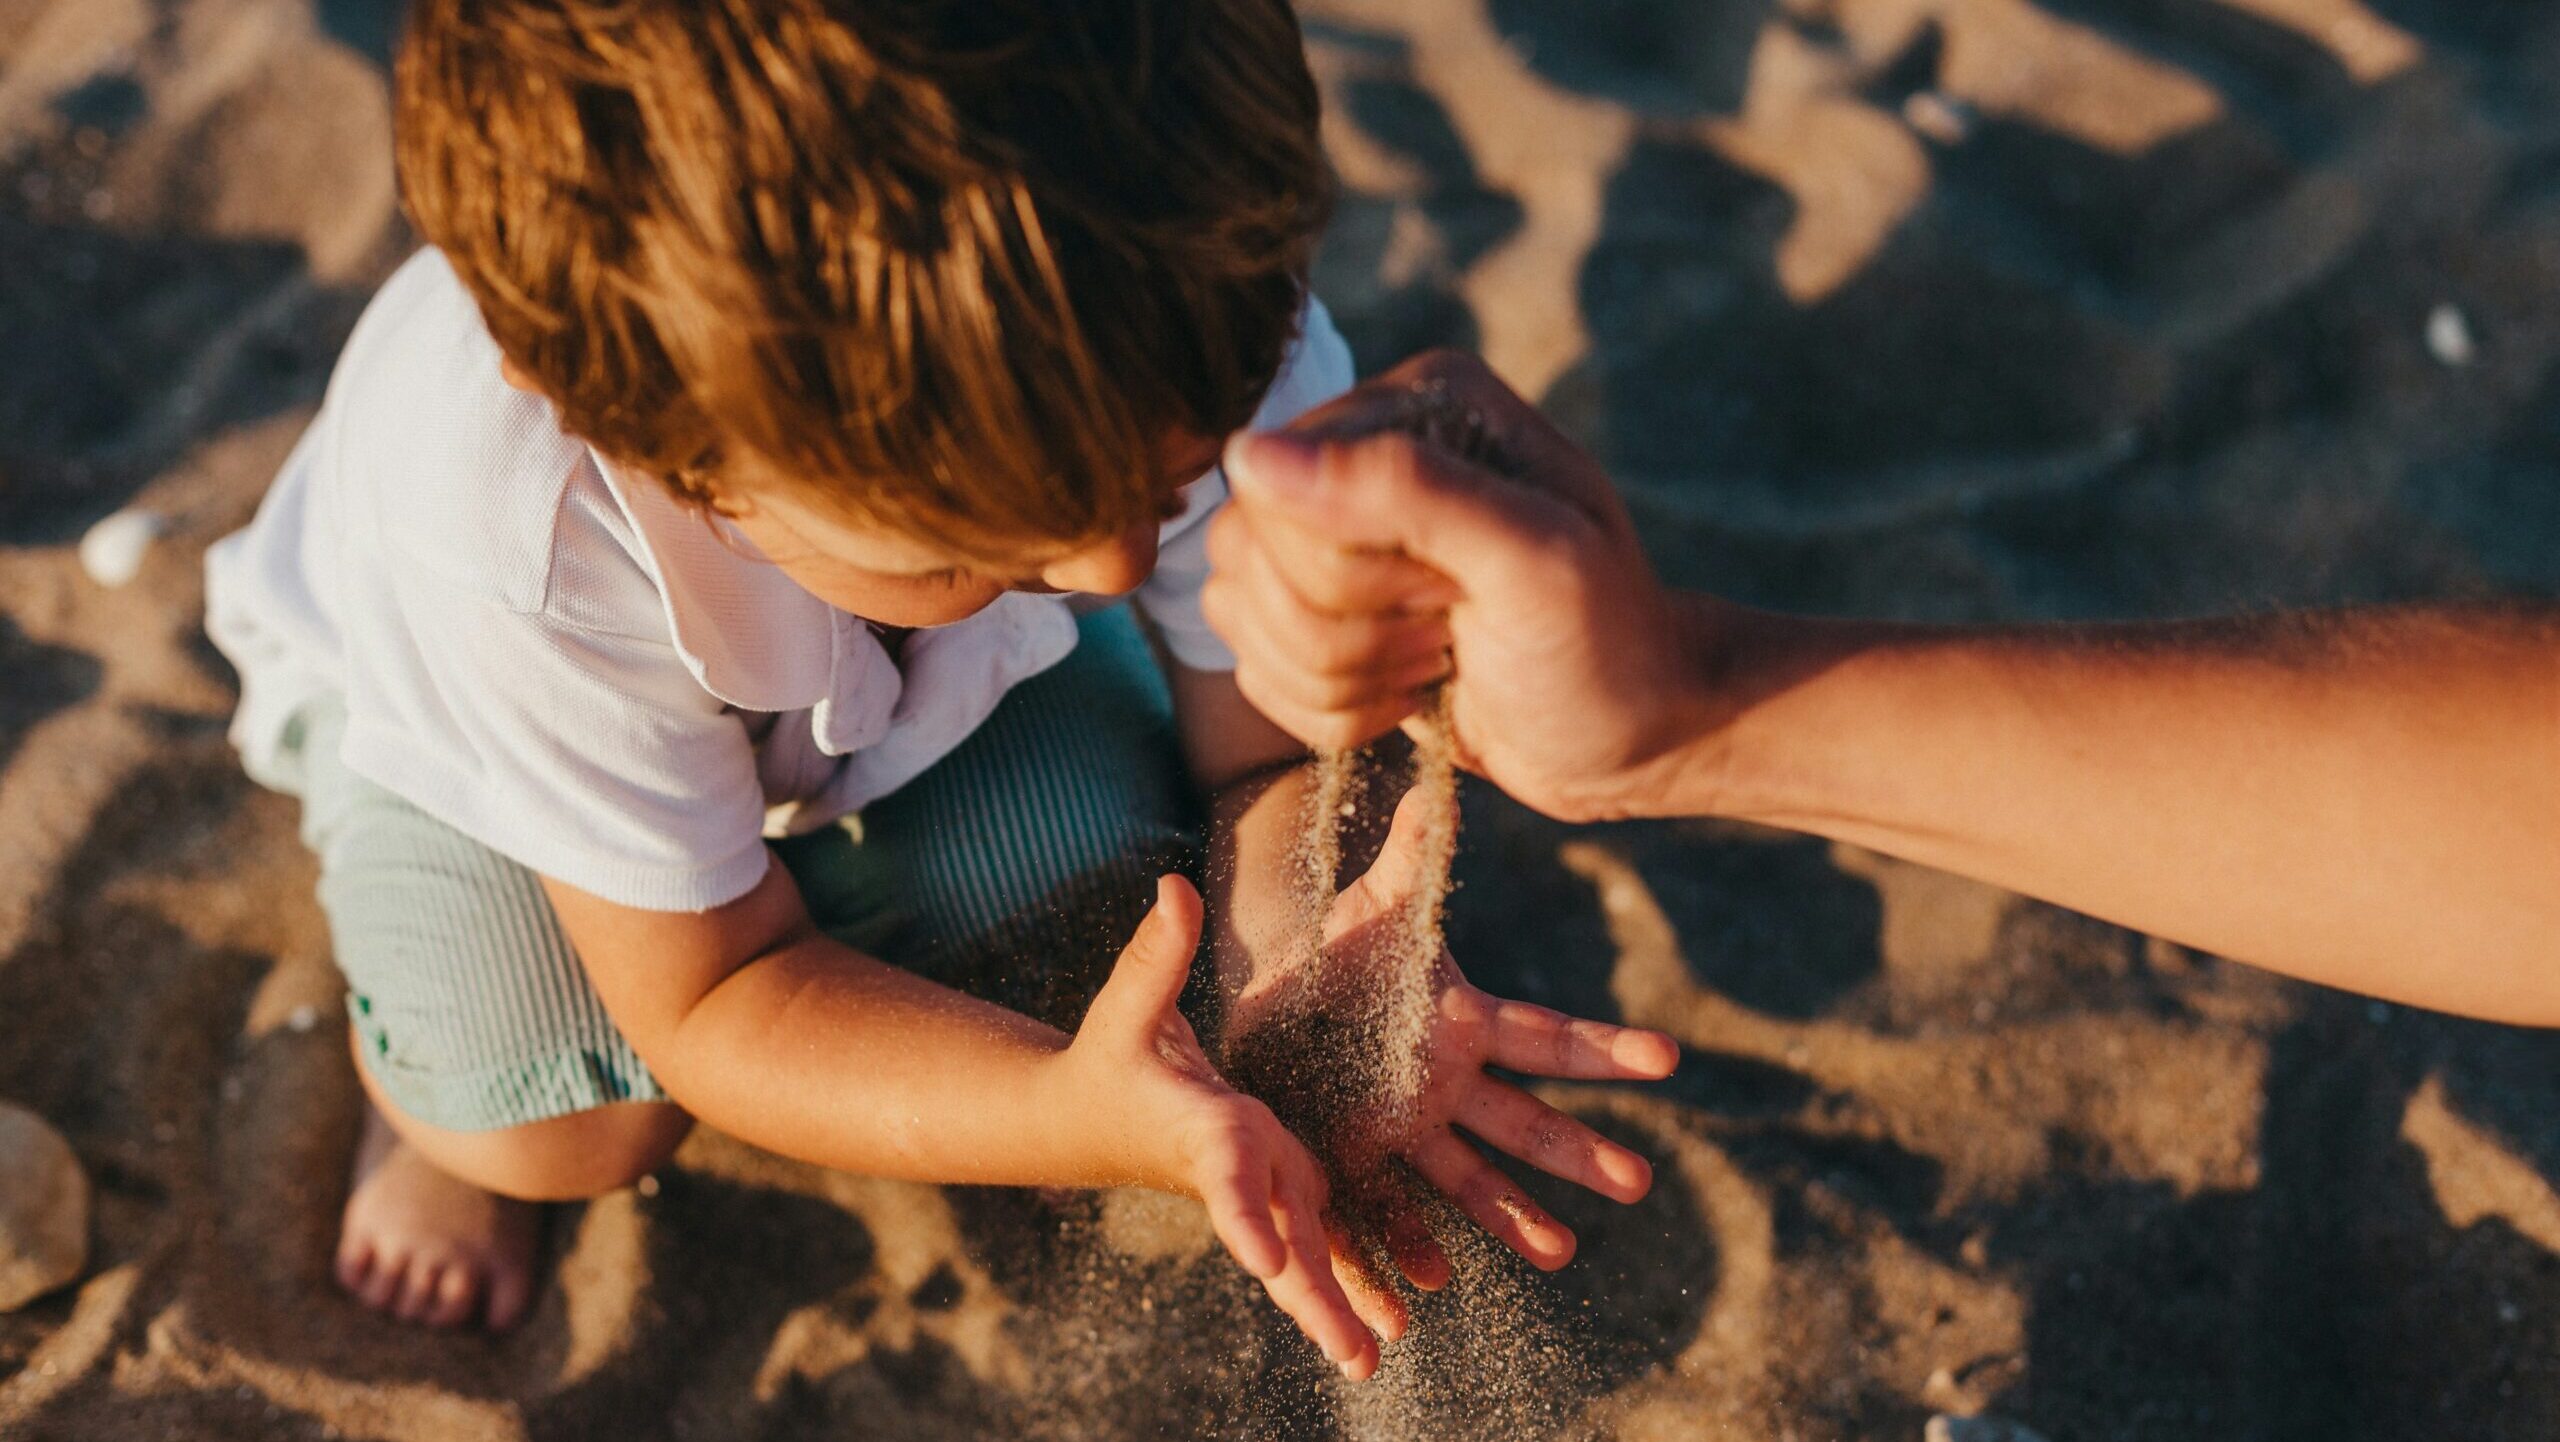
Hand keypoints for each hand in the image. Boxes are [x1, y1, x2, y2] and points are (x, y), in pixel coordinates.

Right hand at [1054, 874, 1402, 1378]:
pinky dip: (1347, 1282)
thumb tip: (1172, 887)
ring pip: (1305, 1255)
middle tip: (1357, 1356)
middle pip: (1279, 1241)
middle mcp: (1238, 1169)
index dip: (1247, 1215)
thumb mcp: (1131, 1002)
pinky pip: (1316, 1243)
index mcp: (1204, 1129)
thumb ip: (1156, 952)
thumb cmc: (1110, 1055)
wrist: (1087, 1117)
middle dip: (1315, 1296)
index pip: (1227, 1177)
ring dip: (1340, 1304)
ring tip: (1377, 1356)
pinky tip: (1389, 1322)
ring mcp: (1259, 1186)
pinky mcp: (1277, 1187)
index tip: (1269, 1260)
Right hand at [1203, 349, 1732, 822]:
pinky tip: (1408, 694)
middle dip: (1345, 629)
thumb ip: (1405, 488)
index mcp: (1414, 403)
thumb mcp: (1532, 559)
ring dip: (1336, 676)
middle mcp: (1359, 452)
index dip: (1348, 569)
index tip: (1450, 593)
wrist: (1633, 736)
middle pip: (1246, 551)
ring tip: (1432, 661)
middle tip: (1446, 631)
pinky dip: (1328, 710)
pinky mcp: (1316, 613)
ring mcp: (1329, 534)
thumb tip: (1252, 455)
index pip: (1278, 487)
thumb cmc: (1604, 644)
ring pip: (1236, 611)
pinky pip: (1251, 667)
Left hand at [1226, 788, 1679, 1280]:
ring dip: (1512, 1217)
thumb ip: (1413, 856)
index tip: (1669, 1059)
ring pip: (1466, 1179)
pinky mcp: (1351, 1160)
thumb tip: (1440, 781)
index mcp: (1462, 1026)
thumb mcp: (1373, 906)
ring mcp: (1403, 1130)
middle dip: (1578, 1153)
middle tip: (1639, 1182)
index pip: (1546, 1037)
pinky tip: (1430, 1282)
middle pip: (1523, 1123)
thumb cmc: (1338, 952)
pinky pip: (1386, 1210)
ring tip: (1560, 1253)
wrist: (1271, 1003)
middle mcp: (1446, 1087)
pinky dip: (1407, 1246)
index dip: (1606, 1048)